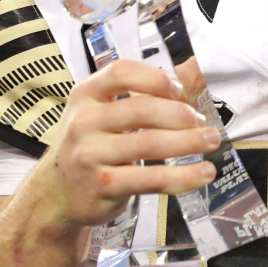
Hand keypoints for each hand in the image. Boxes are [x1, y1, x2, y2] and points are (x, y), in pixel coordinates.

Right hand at [27, 59, 220, 229]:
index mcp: (86, 96)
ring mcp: (91, 155)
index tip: (178, 87)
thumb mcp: (101, 113)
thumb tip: (192, 75)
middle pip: (142, 110)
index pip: (120, 73)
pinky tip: (203, 173)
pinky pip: (152, 179)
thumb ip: (140, 96)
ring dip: (189, 142)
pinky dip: (184, 176)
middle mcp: (84, 122)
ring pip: (150, 144)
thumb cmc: (89, 146)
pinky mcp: (104, 185)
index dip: (154, 78)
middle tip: (203, 122)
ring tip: (211, 141)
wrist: (57, 193)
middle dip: (181, 114)